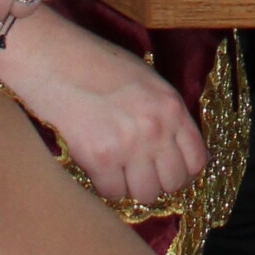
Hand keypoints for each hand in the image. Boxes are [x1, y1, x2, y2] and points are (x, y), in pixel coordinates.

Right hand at [0, 7, 207, 204]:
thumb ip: (165, 114)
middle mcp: (156, 128)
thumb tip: (176, 149)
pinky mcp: (99, 159)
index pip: (197, 160)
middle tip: (141, 173)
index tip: (168, 172)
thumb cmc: (99, 65)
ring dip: (132, 187)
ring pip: (144, 194)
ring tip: (118, 168)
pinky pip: (112, 193)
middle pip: (172, 183)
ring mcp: (129, 145)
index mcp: (171, 105)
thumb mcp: (147, 82)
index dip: (183, 171)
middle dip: (158, 182)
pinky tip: (98, 166)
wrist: (57, 60)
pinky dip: (106, 185)